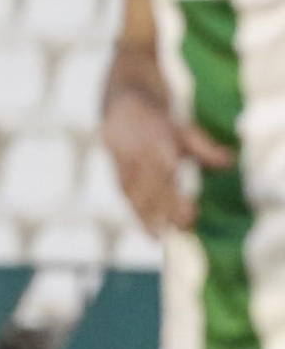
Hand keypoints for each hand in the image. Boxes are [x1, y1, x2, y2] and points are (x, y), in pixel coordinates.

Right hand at [102, 94, 235, 234]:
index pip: (167, 174)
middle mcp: (139, 158)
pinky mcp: (119, 177)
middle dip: (165, 210)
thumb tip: (229, 163)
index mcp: (157, 145)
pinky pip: (129, 200)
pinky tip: (152, 232)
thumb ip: (205, 149)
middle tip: (183, 229)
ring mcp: (126, 168)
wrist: (124, 109)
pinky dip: (139, 217)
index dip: (176, 195)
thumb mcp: (185, 131)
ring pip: (137, 197)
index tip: (192, 214)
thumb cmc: (161, 124)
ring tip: (161, 238)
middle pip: (152, 190)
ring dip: (148, 219)